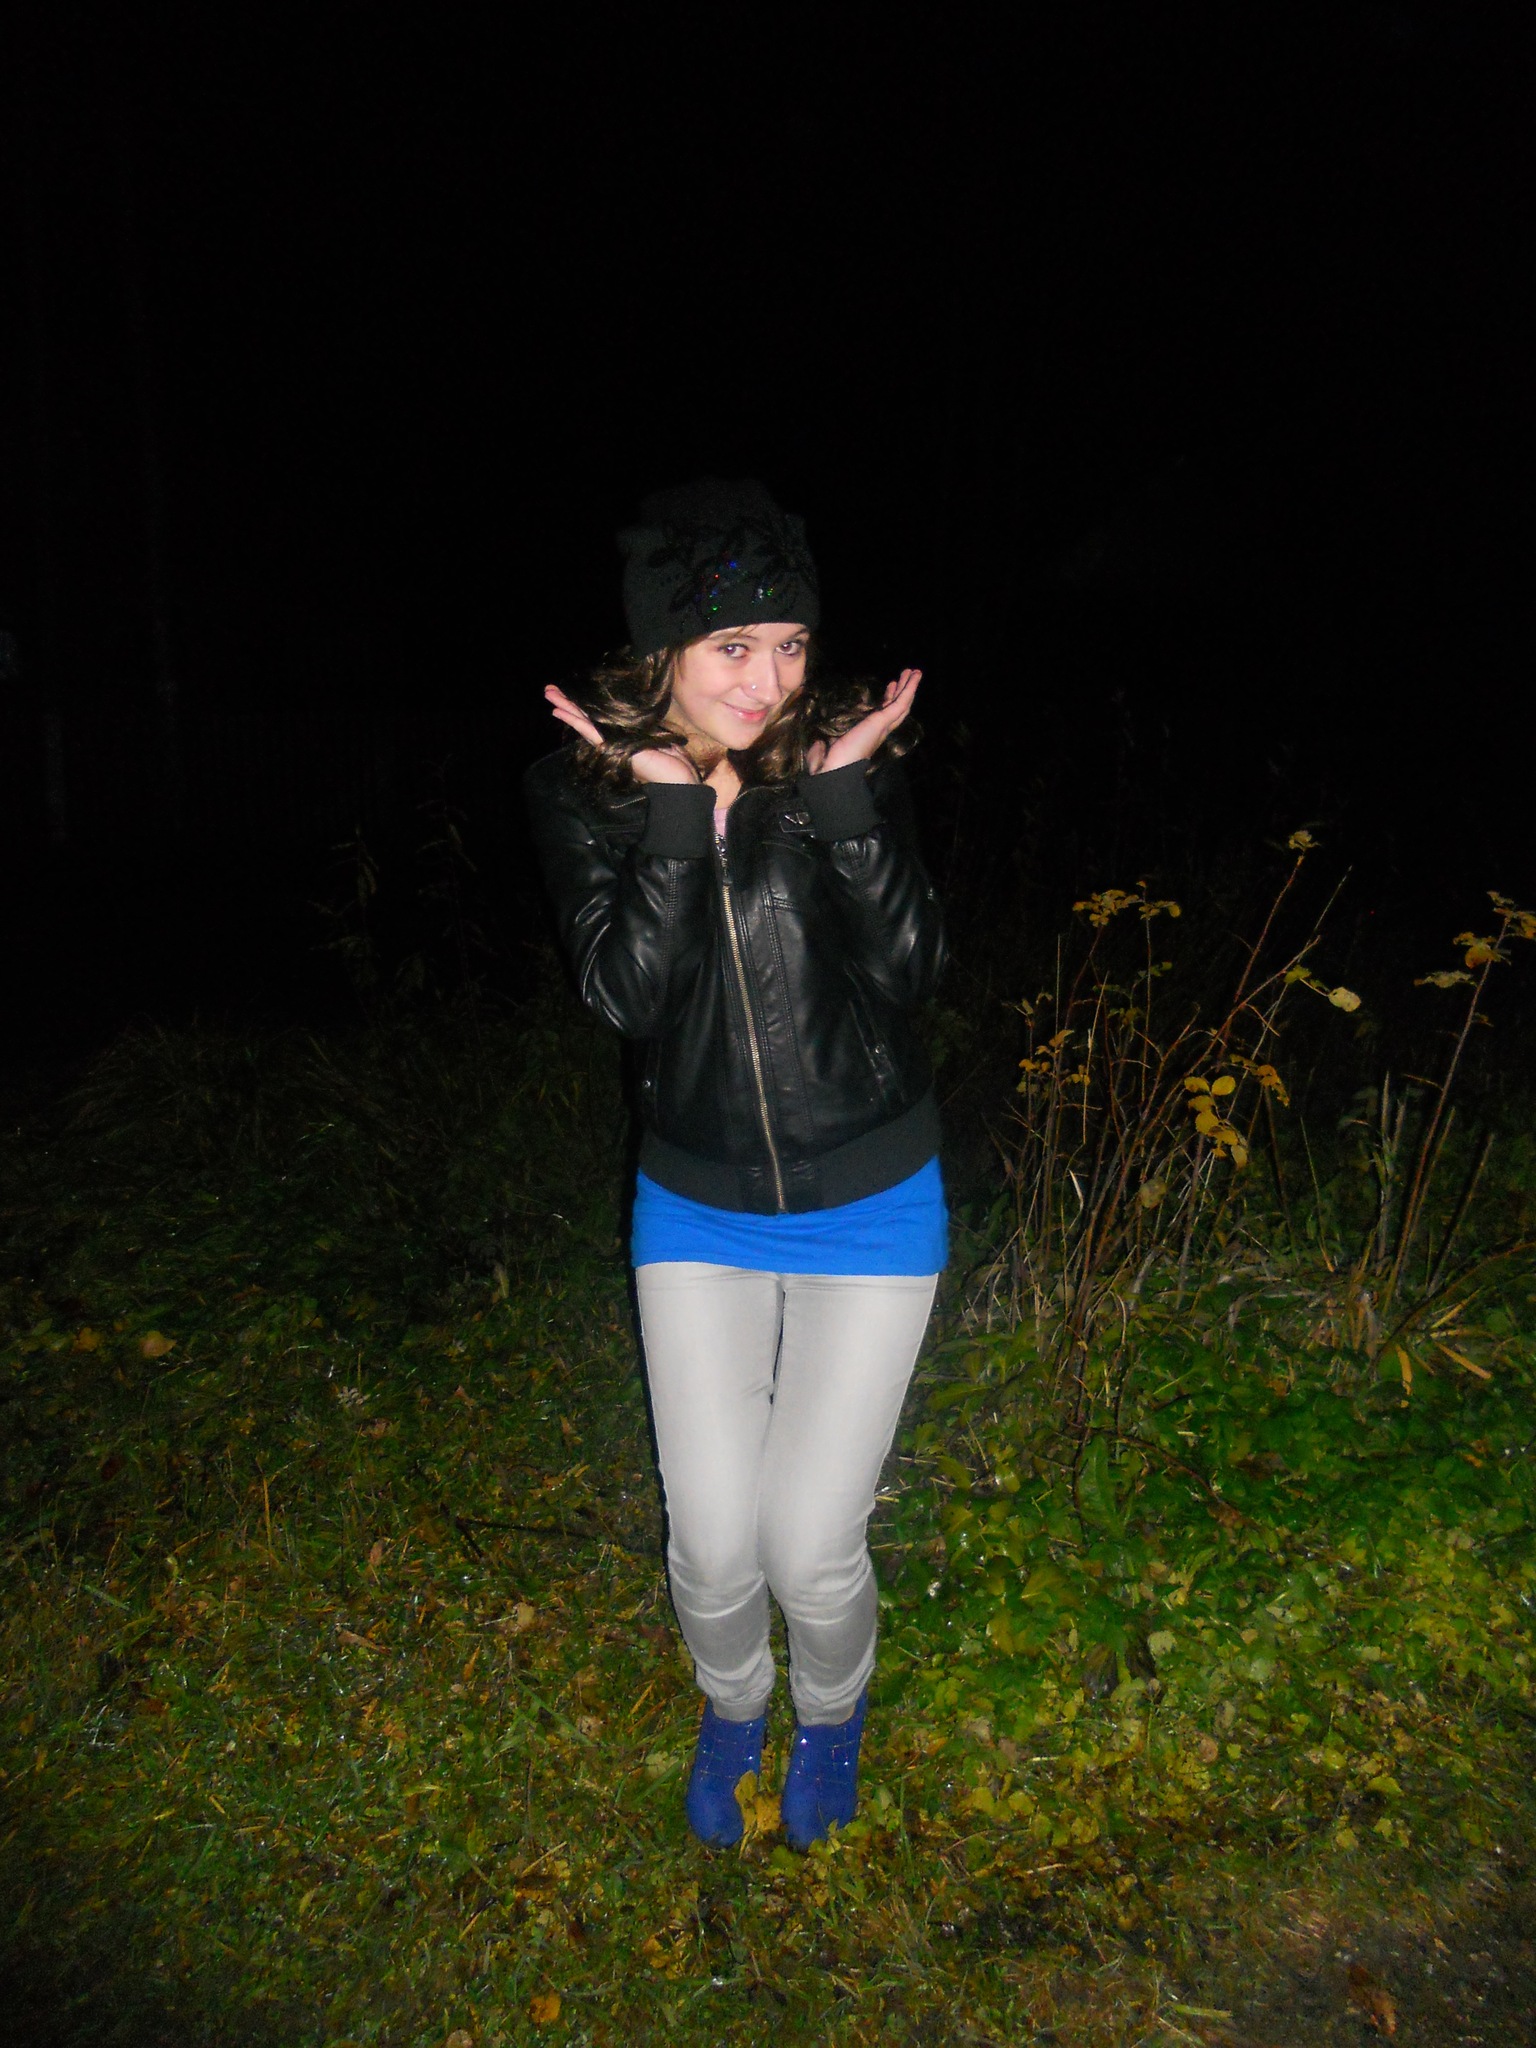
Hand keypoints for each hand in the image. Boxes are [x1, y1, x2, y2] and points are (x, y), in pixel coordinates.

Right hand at [543, 686, 698, 785]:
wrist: (678, 779)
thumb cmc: (672, 762)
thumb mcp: (658, 736)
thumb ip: (646, 727)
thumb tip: (643, 714)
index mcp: (621, 736)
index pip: (598, 717)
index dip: (584, 705)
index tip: (570, 692)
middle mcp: (612, 739)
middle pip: (586, 717)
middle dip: (567, 703)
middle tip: (549, 690)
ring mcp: (610, 743)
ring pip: (582, 721)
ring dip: (565, 707)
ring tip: (548, 694)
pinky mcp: (612, 746)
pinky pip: (589, 730)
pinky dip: (574, 720)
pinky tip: (559, 711)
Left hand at [806, 669, 920, 774]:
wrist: (835, 771)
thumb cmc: (829, 762)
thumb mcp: (830, 742)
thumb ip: (831, 737)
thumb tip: (821, 740)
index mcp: (869, 734)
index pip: (883, 714)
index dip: (888, 699)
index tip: (890, 686)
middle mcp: (879, 731)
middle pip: (897, 708)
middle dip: (902, 691)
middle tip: (906, 675)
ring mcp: (883, 726)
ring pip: (902, 704)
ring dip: (909, 686)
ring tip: (915, 671)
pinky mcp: (882, 722)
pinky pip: (900, 703)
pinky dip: (909, 688)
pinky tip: (914, 676)